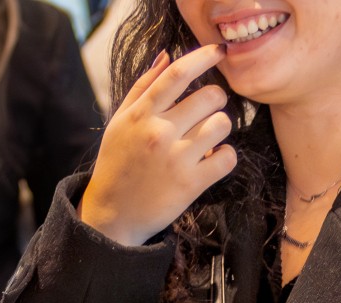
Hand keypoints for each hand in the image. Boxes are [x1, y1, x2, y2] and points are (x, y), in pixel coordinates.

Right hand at [78, 45, 237, 245]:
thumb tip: (167, 56)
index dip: (204, 57)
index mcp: (141, 114)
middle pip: (211, 96)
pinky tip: (211, 159)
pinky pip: (227, 157)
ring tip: (206, 138)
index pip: (178, 74)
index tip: (218, 51)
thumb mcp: (120, 122)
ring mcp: (176, 159)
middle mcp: (159, 133)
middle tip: (206, 112)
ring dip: (220, 128)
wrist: (113, 214)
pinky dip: (224, 156)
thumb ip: (142, 87)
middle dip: (215, 100)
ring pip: (223, 124)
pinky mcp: (191, 184)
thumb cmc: (118, 162)